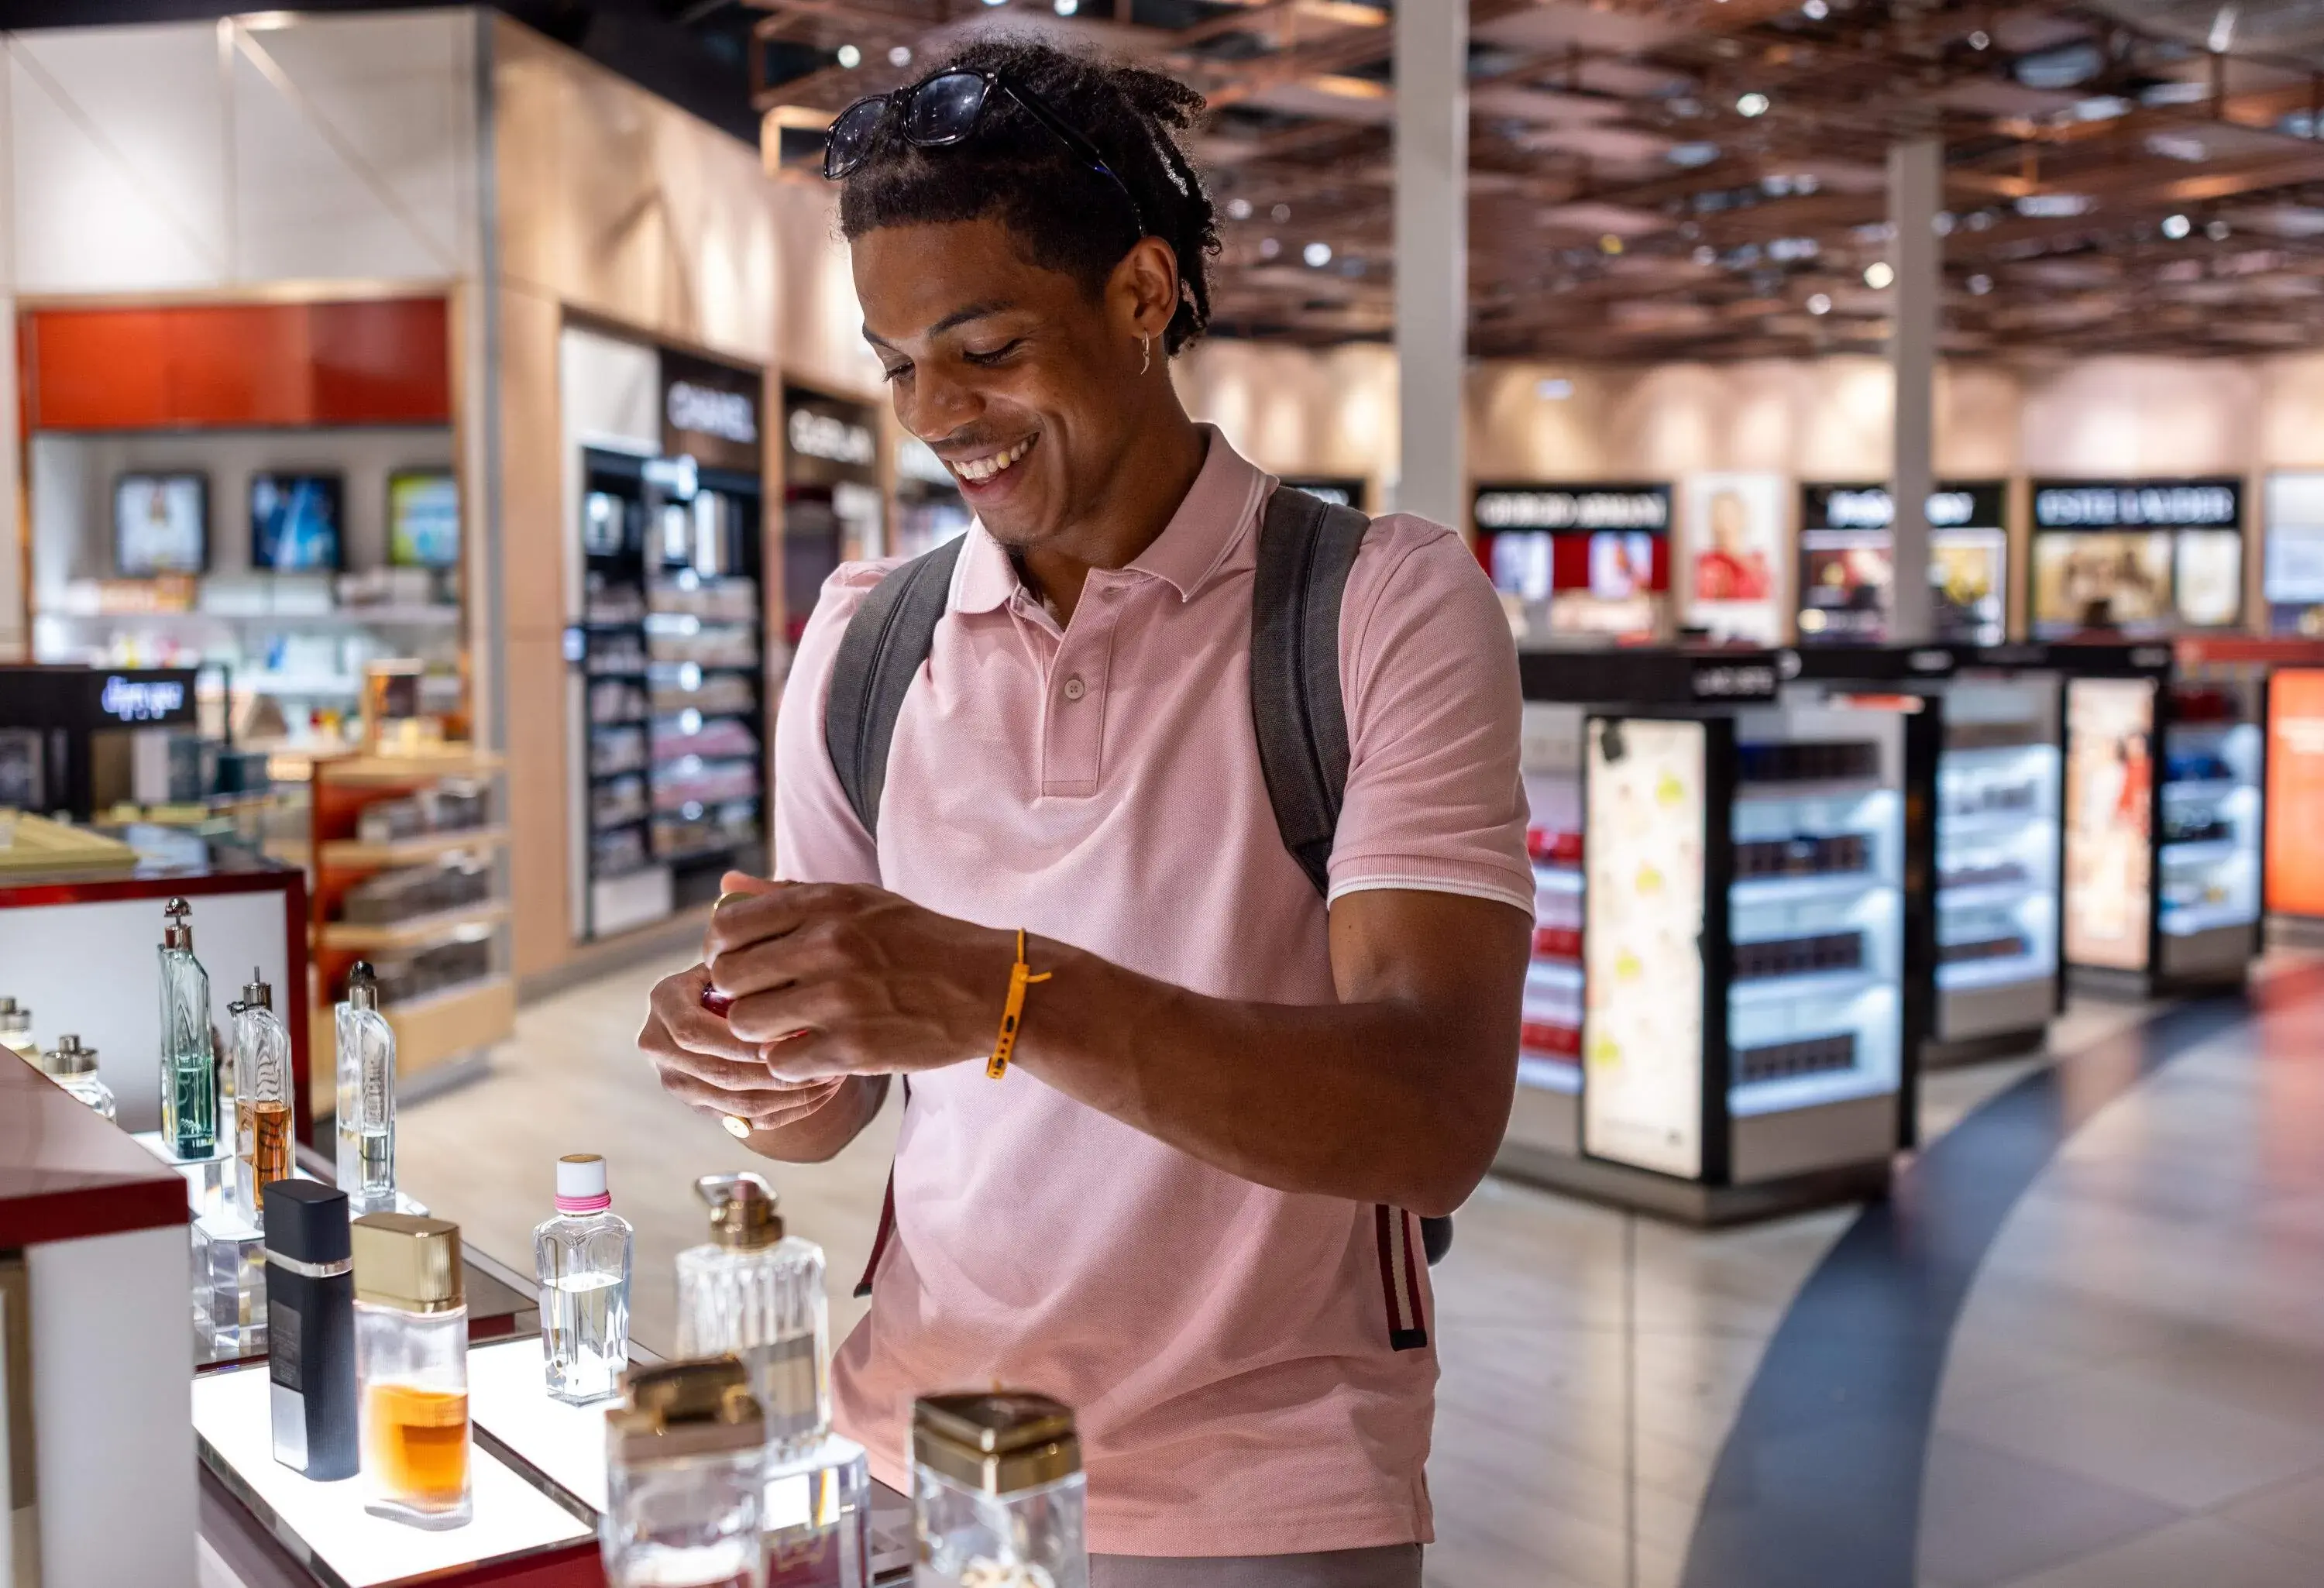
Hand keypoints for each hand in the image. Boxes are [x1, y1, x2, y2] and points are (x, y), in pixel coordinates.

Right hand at [637, 961, 848, 1130]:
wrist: (728, 1000)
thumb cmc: (745, 968)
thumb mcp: (743, 956)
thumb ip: (753, 965)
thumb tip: (789, 988)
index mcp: (664, 1002)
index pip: (692, 1033)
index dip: (739, 1040)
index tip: (787, 1035)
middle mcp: (660, 1044)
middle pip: (717, 1073)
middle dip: (774, 1072)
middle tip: (824, 1061)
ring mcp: (679, 1081)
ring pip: (736, 1103)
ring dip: (790, 1094)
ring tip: (832, 1077)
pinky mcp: (702, 1106)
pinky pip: (749, 1120)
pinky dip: (790, 1109)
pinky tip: (822, 1092)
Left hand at [703, 882, 1016, 1082]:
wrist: (990, 988)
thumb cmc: (922, 941)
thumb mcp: (862, 900)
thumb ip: (791, 894)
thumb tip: (725, 887)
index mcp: (827, 904)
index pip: (728, 925)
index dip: (720, 951)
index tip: (739, 966)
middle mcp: (827, 945)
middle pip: (728, 976)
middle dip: (739, 994)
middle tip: (766, 1002)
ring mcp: (839, 998)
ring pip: (745, 1023)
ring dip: (761, 1032)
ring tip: (790, 1029)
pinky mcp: (853, 1047)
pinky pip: (781, 1063)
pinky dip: (792, 1064)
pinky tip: (816, 1053)